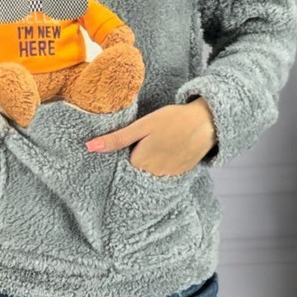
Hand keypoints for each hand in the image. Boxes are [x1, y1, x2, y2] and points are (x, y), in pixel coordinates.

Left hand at [85, 98, 217, 175]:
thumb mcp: (142, 126)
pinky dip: (164, 165)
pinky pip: (165, 174)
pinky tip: (169, 151)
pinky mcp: (181, 174)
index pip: (122, 165)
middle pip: (136, 171)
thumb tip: (89, 147)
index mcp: (140, 162)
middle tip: (146, 142)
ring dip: (151, 164)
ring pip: (150, 174)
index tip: (129, 144)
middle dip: (137, 160)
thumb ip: (116, 139)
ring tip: (158, 145)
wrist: (207, 122)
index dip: (123, 154)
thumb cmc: (172, 119)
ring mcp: (168, 176)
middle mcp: (153, 174)